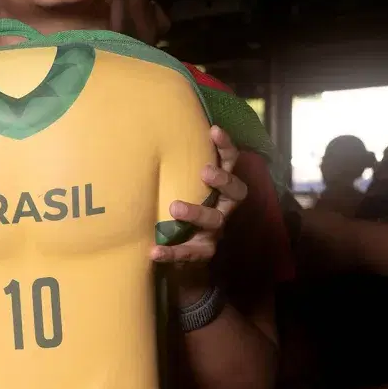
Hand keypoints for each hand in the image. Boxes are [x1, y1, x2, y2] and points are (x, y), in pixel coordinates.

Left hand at [152, 127, 247, 297]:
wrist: (185, 258)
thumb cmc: (182, 211)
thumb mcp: (182, 187)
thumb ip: (177, 169)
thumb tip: (153, 135)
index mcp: (222, 189)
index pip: (231, 163)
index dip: (227, 148)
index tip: (214, 130)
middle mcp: (224, 208)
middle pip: (235, 193)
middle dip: (222, 180)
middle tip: (204, 171)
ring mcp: (215, 232)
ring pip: (214, 221)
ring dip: (197, 212)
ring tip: (174, 207)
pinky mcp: (203, 253)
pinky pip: (191, 253)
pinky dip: (172, 253)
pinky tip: (155, 251)